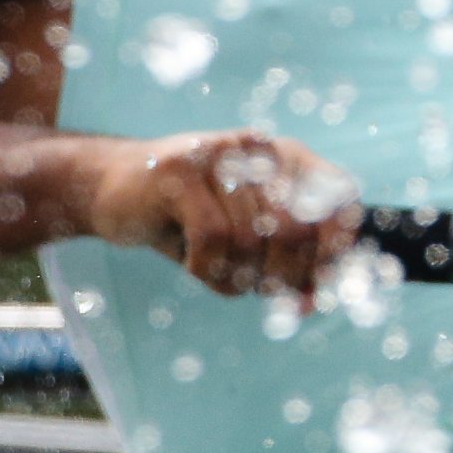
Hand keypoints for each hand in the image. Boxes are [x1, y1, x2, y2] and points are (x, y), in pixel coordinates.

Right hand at [80, 129, 364, 295]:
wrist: (111, 188)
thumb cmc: (186, 220)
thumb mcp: (241, 244)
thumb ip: (281, 268)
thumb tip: (311, 305)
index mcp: (286, 157)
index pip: (341, 198)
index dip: (337, 248)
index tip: (311, 285)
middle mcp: (259, 147)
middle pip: (296, 230)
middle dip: (280, 277)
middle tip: (254, 289)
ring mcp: (218, 153)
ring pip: (250, 240)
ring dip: (234, 277)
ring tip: (216, 275)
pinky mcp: (178, 170)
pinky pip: (212, 237)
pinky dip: (207, 270)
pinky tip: (193, 267)